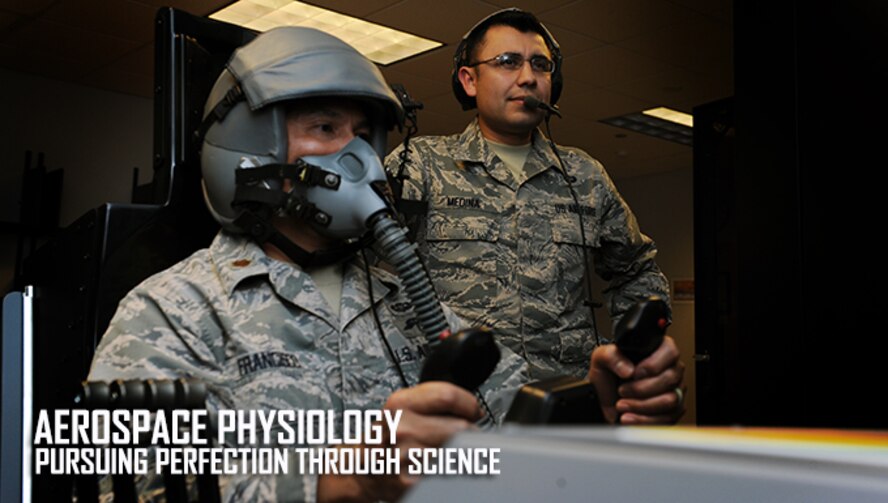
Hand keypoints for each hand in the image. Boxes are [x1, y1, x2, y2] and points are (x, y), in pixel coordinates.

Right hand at [317, 382, 479, 501]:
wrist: (360, 468)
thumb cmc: (384, 437)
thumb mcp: (400, 407)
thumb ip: (433, 400)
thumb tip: (472, 408)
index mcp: (399, 404)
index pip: (448, 396)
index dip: (469, 404)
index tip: (474, 410)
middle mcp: (401, 427)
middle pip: (460, 427)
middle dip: (469, 432)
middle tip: (465, 435)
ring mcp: (406, 455)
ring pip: (459, 451)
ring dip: (462, 453)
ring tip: (449, 451)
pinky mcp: (412, 481)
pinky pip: (449, 472)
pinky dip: (453, 470)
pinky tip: (442, 467)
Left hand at [588, 335, 684, 424]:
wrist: (604, 399)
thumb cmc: (608, 376)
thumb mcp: (601, 359)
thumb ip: (611, 356)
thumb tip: (628, 369)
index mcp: (659, 350)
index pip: (670, 353)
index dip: (652, 365)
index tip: (633, 374)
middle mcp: (671, 369)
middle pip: (669, 380)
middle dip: (641, 389)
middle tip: (621, 391)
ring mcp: (675, 391)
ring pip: (669, 400)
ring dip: (641, 406)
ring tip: (621, 405)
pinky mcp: (672, 412)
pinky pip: (667, 418)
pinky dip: (644, 420)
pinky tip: (628, 417)